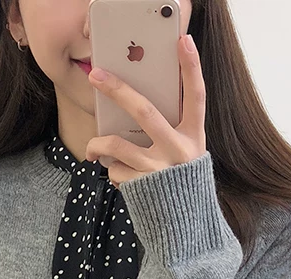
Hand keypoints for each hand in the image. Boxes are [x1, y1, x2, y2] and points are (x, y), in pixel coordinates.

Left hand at [85, 33, 206, 188]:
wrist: (183, 226)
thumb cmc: (179, 179)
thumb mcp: (185, 151)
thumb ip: (168, 128)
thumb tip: (130, 102)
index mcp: (194, 136)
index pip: (196, 95)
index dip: (192, 67)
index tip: (183, 41)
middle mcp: (179, 151)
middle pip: (145, 111)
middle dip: (118, 90)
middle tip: (96, 75)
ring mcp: (159, 170)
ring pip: (117, 145)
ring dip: (98, 144)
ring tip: (94, 149)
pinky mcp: (142, 188)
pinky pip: (115, 170)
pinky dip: (113, 171)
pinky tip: (123, 179)